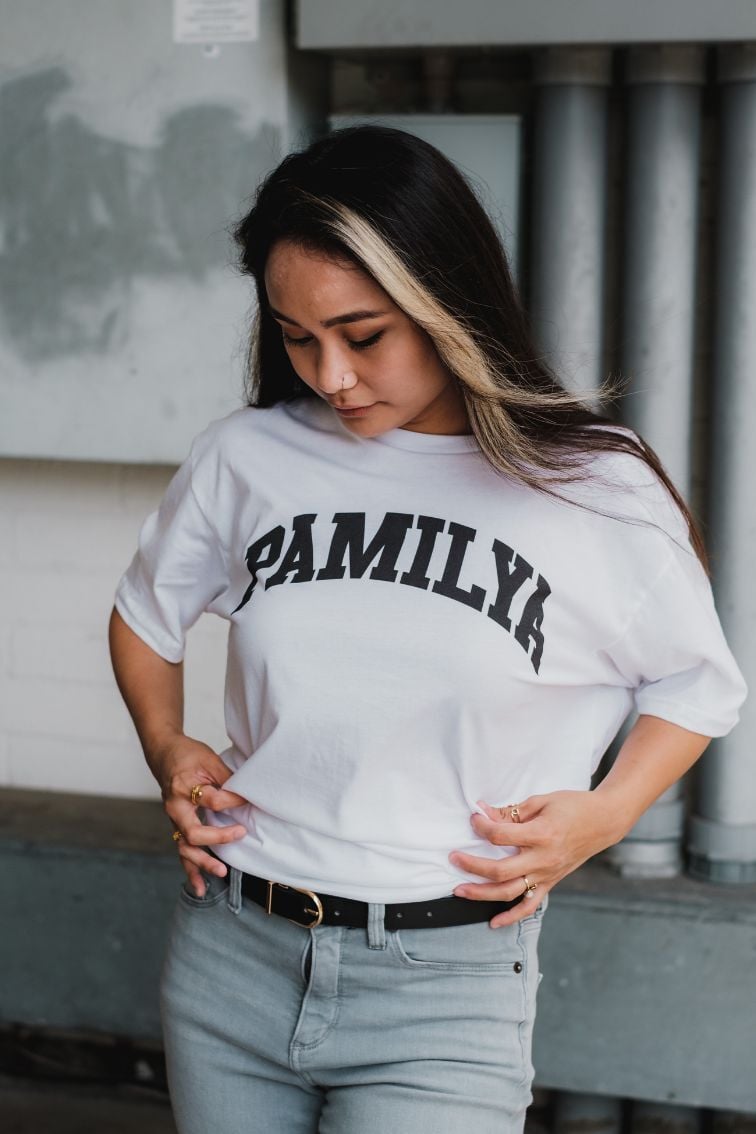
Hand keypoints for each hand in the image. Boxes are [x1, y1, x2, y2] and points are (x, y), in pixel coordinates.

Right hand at [158, 735, 248, 897]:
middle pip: (193, 832)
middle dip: (217, 839)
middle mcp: (175, 807)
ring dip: (202, 863)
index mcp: (183, 787)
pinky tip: (200, 887)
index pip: (212, 800)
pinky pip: (182, 851)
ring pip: (185, 848)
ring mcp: (174, 820)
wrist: (164, 755)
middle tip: (239, 834)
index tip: (247, 800)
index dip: (233, 800)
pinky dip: (191, 871)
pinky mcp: (178, 827)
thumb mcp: (209, 759)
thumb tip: (247, 795)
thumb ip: (226, 778)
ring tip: (221, 872)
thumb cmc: (188, 755)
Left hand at [448, 791, 623, 927]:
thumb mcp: (542, 800)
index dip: (482, 826)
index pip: (501, 836)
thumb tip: (483, 812)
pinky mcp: (550, 883)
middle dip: (472, 866)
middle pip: (500, 870)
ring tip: (459, 890)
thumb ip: (512, 811)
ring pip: (510, 892)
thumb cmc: (573, 806)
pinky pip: (529, 906)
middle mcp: (544, 859)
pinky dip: (511, 917)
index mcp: (542, 834)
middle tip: (453, 857)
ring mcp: (547, 875)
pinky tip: (493, 923)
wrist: (603, 822)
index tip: (474, 818)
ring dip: (482, 894)